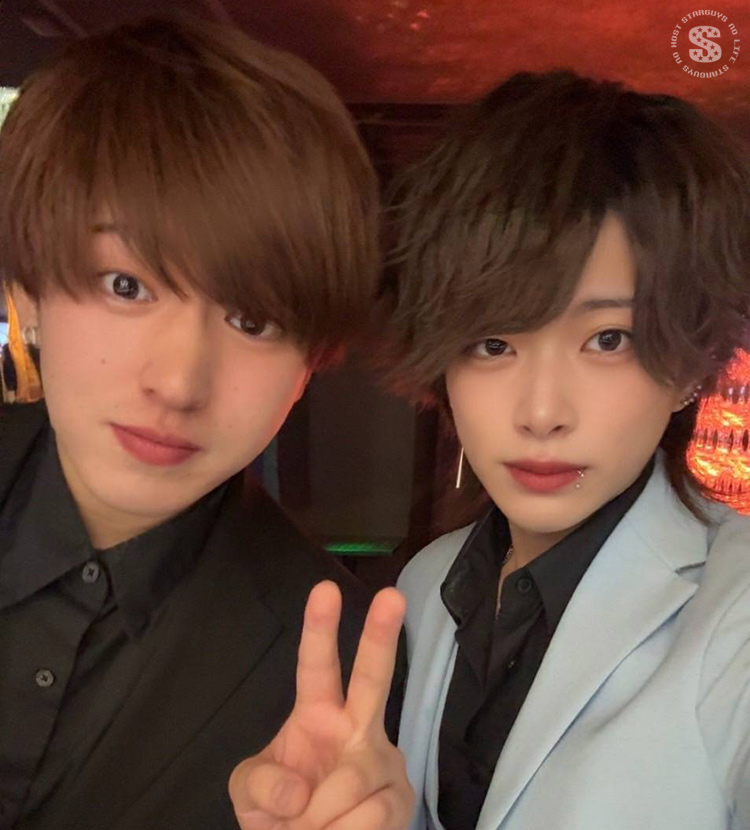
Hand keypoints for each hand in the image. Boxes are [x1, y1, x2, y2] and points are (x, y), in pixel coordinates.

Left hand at [229, 580, 412, 829]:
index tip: (325, 588)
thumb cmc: (280, 812)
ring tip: (310, 828)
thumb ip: (260, 783)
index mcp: (317, 711)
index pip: (316, 665)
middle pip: (372, 676)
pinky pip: (370, 816)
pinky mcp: (400, 797)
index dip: (320, 628)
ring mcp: (382, 759)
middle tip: (392, 596)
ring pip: (353, 780)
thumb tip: (301, 791)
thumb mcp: (250, 793)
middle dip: (381, 636)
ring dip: (320, 818)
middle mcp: (357, 725)